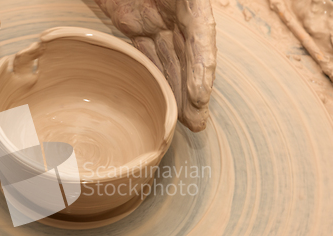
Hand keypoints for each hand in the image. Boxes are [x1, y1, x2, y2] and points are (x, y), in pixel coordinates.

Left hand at [95, 0, 216, 131]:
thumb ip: (183, 1)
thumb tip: (180, 12)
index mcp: (189, 1)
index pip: (200, 37)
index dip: (201, 68)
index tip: (199, 96)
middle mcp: (176, 15)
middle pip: (187, 58)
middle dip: (192, 91)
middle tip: (195, 123)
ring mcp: (156, 21)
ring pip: (168, 60)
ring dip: (175, 90)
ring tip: (182, 120)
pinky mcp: (136, 24)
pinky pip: (147, 52)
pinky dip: (153, 75)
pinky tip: (158, 96)